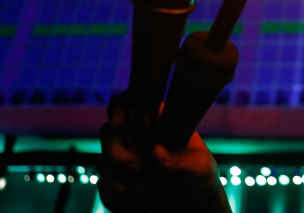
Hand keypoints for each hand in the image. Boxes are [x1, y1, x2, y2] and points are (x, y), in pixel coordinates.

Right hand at [97, 93, 230, 212]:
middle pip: (108, 132)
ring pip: (104, 160)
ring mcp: (124, 160)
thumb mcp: (199, 167)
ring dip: (117, 176)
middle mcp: (137, 137)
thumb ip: (179, 160)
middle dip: (116, 150)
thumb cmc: (200, 177)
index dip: (119, 107)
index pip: (131, 102)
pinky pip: (105, 186)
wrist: (192, 206)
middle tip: (136, 166)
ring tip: (144, 189)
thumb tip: (155, 151)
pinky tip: (138, 201)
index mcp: (159, 122)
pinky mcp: (117, 183)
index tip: (118, 122)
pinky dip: (117, 195)